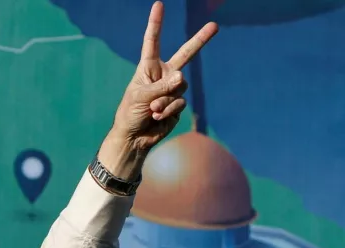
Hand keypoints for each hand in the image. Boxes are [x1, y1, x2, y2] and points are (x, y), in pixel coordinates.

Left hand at [99, 1, 217, 177]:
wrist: (134, 137)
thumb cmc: (129, 114)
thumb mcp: (140, 97)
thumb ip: (161, 87)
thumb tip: (181, 78)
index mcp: (148, 67)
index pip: (153, 42)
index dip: (156, 23)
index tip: (158, 4)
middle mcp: (163, 74)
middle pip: (186, 54)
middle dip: (200, 40)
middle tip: (215, 25)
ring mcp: (173, 89)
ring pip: (180, 87)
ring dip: (165, 100)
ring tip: (151, 110)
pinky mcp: (178, 103)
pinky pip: (180, 102)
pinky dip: (168, 110)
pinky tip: (157, 117)